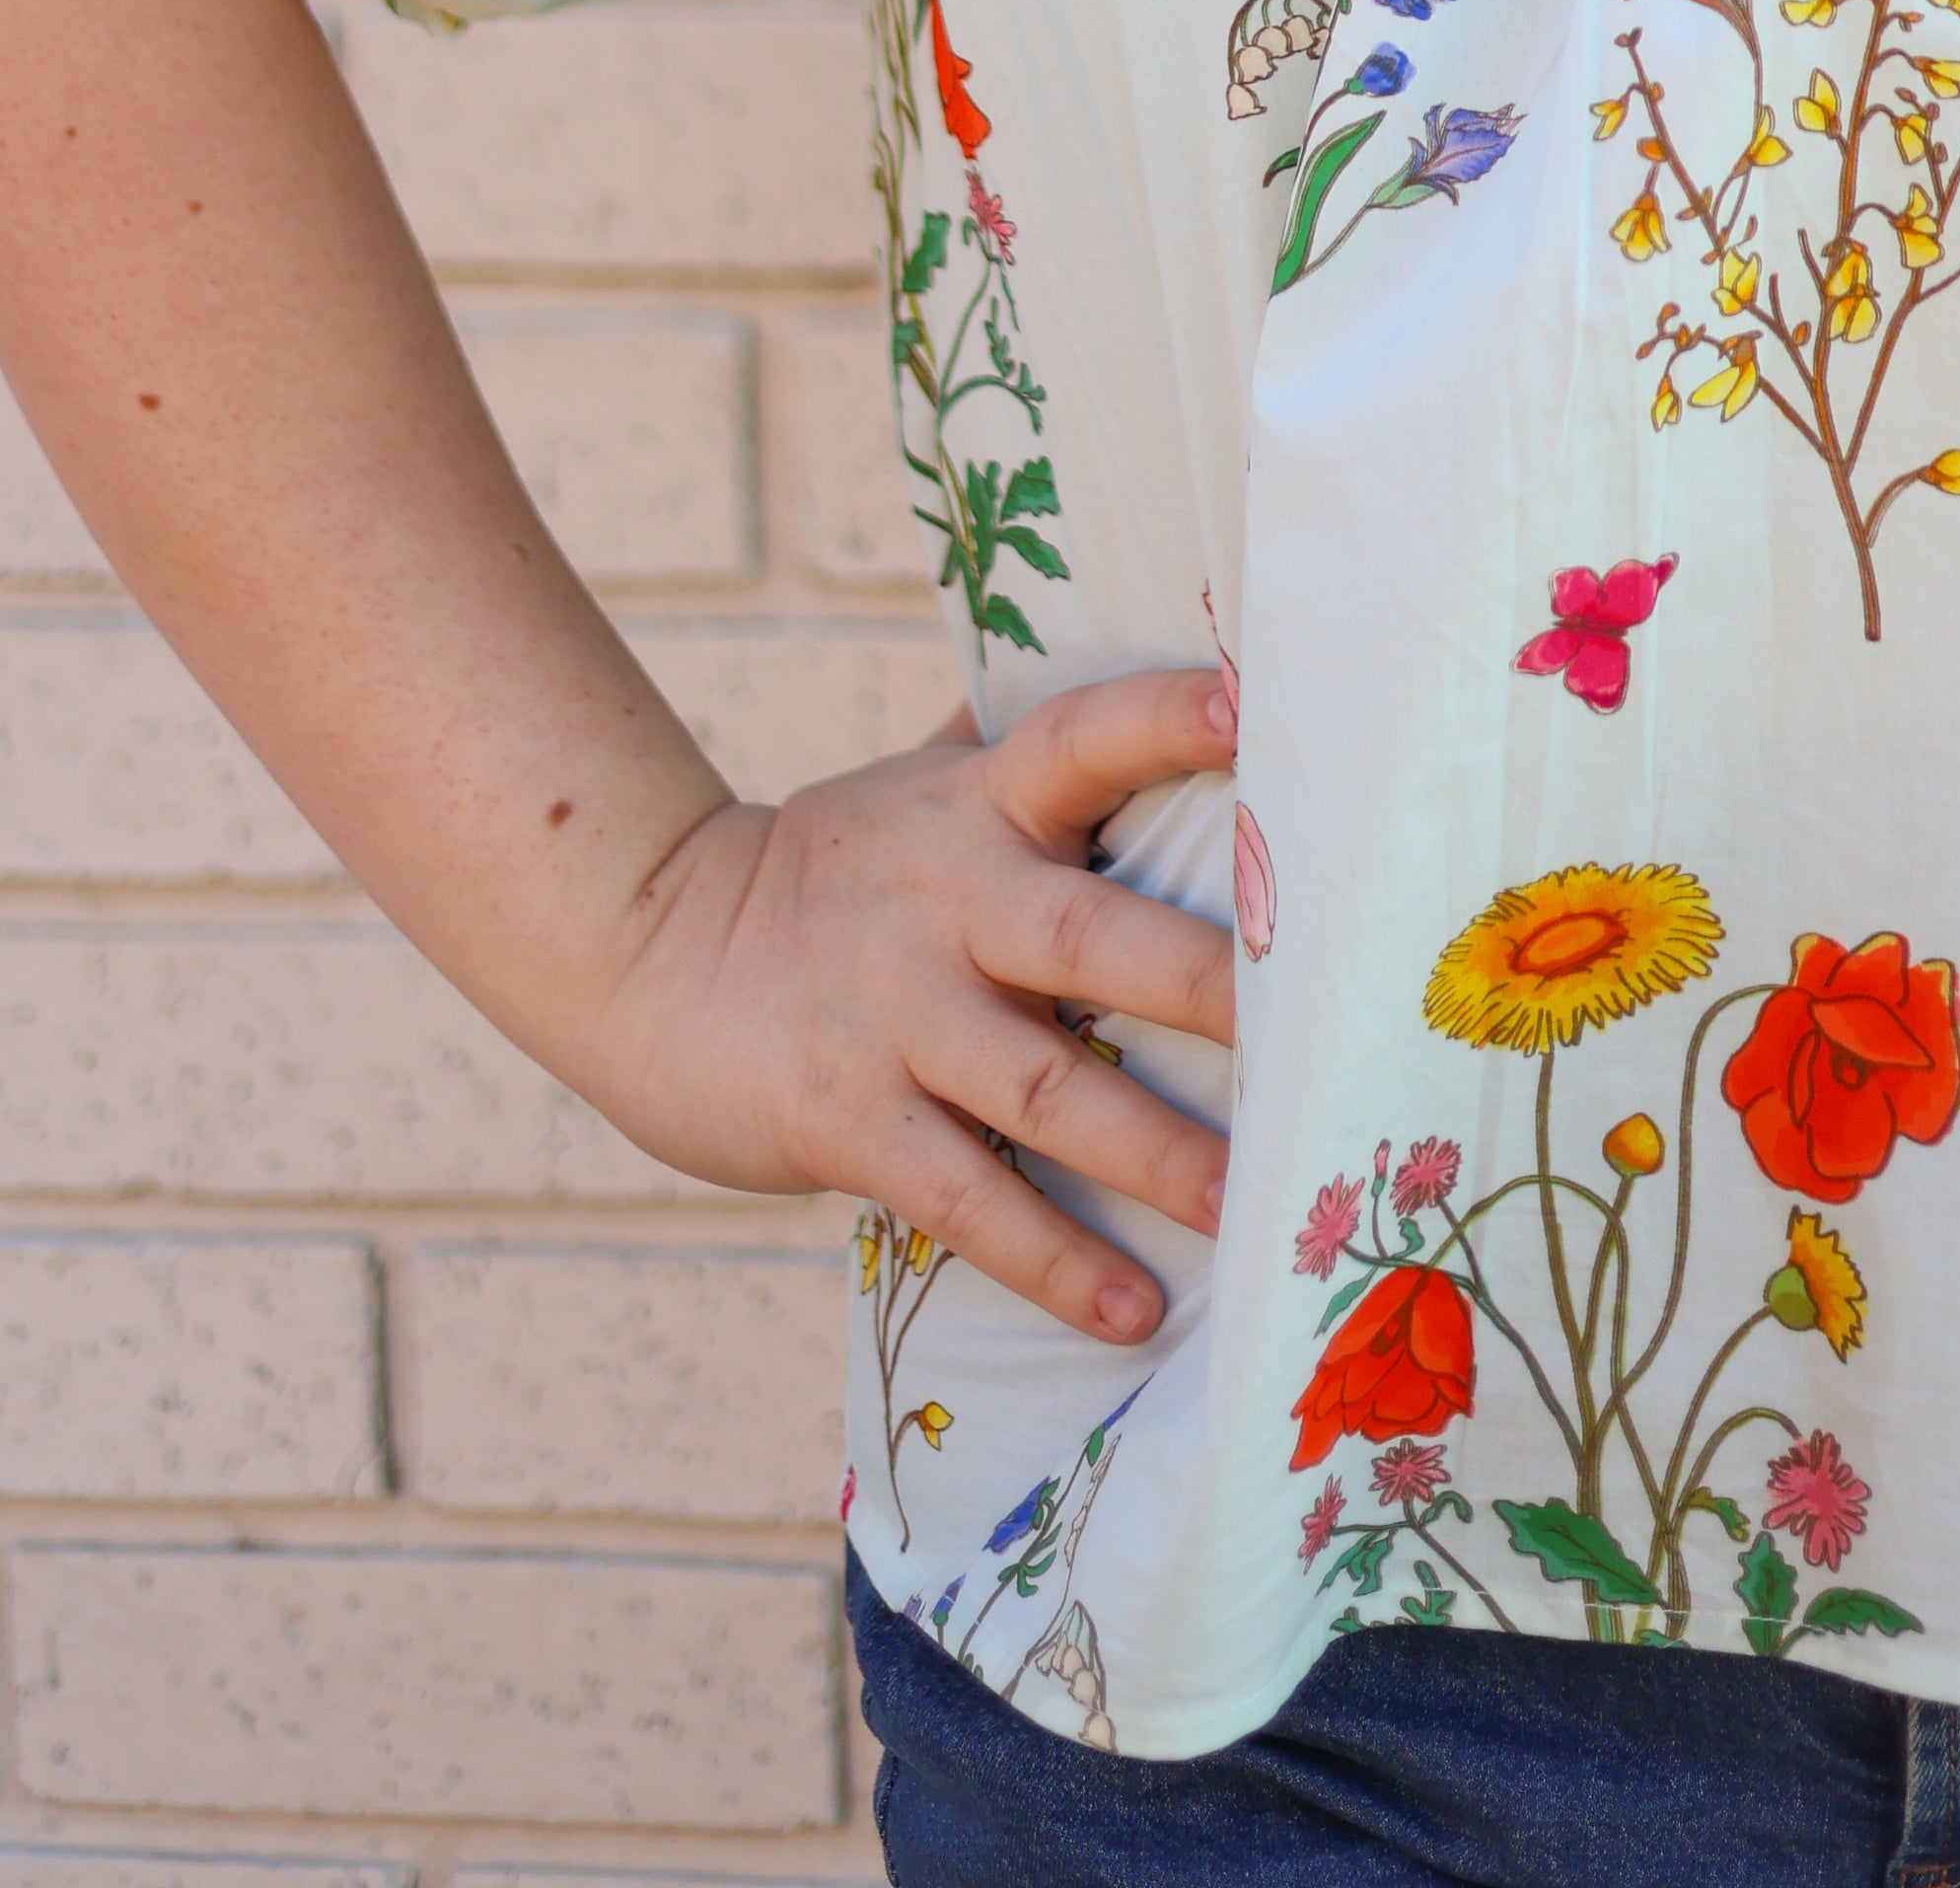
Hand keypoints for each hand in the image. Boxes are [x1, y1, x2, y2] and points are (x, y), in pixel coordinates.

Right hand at [579, 669, 1242, 1341]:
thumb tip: (1146, 650)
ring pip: (1047, 1088)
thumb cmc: (828, 865)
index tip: (1241, 702)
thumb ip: (1020, 742)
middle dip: (1204, 983)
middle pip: (1093, 937)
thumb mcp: (918, 786)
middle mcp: (949, 903)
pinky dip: (1053, 1259)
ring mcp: (899, 1017)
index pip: (1078, 739)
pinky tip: (1134, 1309)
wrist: (648, 949)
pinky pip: (968, 1197)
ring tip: (1252, 1205)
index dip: (1156, 718)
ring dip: (1154, 1153)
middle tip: (1311, 1025)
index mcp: (979, 807)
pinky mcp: (850, 1121)